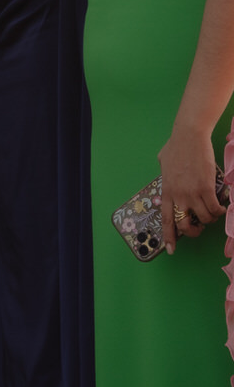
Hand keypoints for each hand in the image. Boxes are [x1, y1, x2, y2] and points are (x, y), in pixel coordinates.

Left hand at [157, 124, 226, 247]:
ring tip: (213, 212)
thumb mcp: (163, 163)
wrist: (189, 136)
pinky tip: (221, 207)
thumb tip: (167, 175)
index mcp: (166, 190)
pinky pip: (215, 208)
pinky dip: (220, 211)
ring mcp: (191, 192)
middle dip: (193, 232)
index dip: (169, 236)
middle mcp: (177, 195)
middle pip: (184, 224)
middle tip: (199, 229)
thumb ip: (165, 174)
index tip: (171, 250)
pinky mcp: (205, 188)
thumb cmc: (176, 146)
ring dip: (210, 219)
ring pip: (204, 218)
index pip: (165, 219)